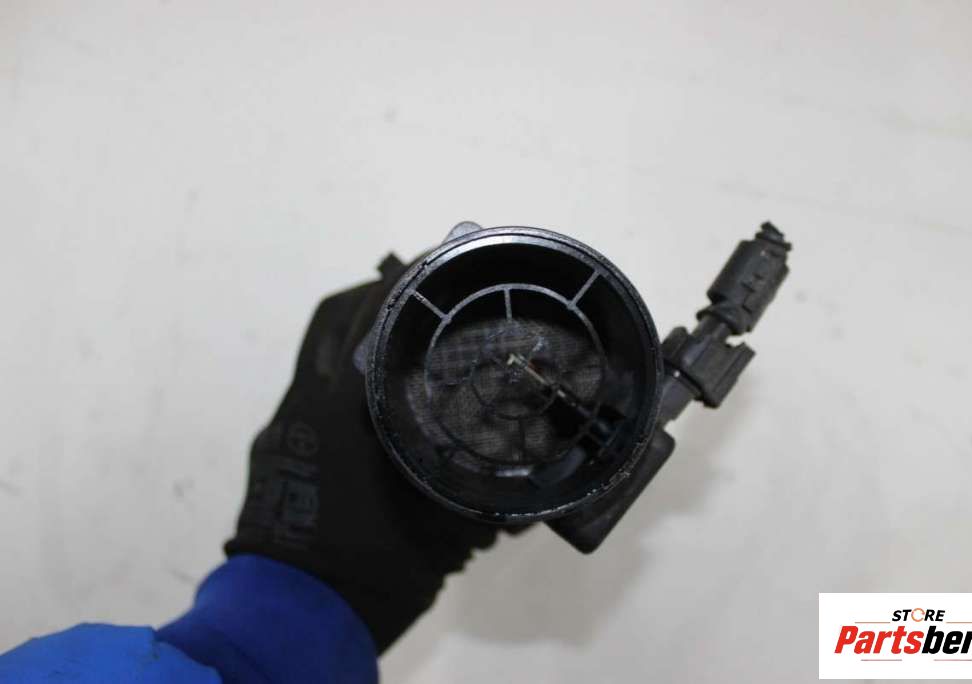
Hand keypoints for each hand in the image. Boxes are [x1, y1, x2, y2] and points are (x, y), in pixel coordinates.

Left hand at [224, 277, 498, 651]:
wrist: (287, 619)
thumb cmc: (368, 573)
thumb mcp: (439, 539)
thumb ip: (483, 512)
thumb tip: (528, 509)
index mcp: (343, 412)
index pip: (371, 320)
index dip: (405, 280)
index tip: (438, 258)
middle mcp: (306, 405)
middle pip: (332, 318)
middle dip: (375, 291)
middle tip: (420, 288)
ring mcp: (283, 425)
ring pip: (315, 352)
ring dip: (353, 331)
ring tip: (399, 334)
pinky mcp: (274, 448)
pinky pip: (309, 388)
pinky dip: (342, 373)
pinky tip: (374, 397)